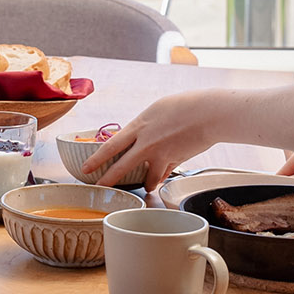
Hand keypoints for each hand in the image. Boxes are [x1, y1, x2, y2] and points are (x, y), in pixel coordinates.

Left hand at [87, 90, 217, 187]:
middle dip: (108, 179)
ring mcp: (161, 156)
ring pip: (148, 179)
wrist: (208, 113)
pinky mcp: (176, 163)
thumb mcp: (157, 110)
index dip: (96, 159)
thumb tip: (140, 140)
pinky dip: (164, 176)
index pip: (110, 146)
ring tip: (146, 185)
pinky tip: (163, 177)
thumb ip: (145, 127)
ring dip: (147, 182)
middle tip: (100, 187)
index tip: (85, 168)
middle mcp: (146, 143)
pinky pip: (165, 175)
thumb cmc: (184, 106)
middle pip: (121, 167)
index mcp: (138, 126)